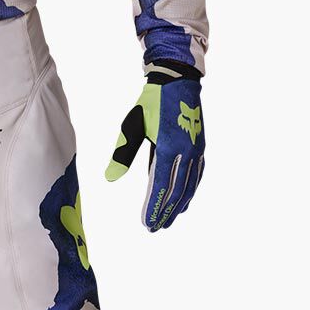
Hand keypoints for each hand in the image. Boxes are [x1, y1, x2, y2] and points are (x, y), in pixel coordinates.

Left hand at [105, 64, 204, 230]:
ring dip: (179, 205)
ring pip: (189, 186)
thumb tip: (110, 178)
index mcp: (169, 147)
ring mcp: (196, 151)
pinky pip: (196, 176)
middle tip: (155, 228)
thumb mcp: (132, 125)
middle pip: (177, 191)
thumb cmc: (151, 103)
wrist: (177, 81)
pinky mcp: (200, 148)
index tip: (147, 224)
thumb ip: (123, 154)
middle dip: (166, 212)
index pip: (161, 186)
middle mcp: (186, 152)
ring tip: (168, 220)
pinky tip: (184, 201)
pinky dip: (189, 192)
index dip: (155, 207)